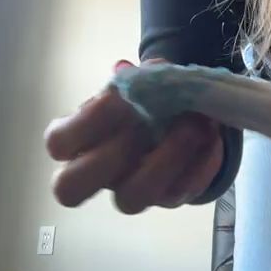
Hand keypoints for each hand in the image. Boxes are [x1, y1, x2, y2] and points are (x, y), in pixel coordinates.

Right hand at [44, 60, 222, 213]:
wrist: (187, 118)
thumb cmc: (152, 99)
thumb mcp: (145, 81)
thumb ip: (138, 77)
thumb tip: (125, 71)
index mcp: (83, 140)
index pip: (58, 143)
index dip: (84, 122)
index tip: (119, 96)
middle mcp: (101, 172)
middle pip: (71, 189)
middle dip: (108, 156)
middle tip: (143, 126)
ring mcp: (134, 191)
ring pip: (131, 199)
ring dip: (165, 160)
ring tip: (193, 126)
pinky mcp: (170, 198)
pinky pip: (182, 190)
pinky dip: (202, 161)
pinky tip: (212, 136)